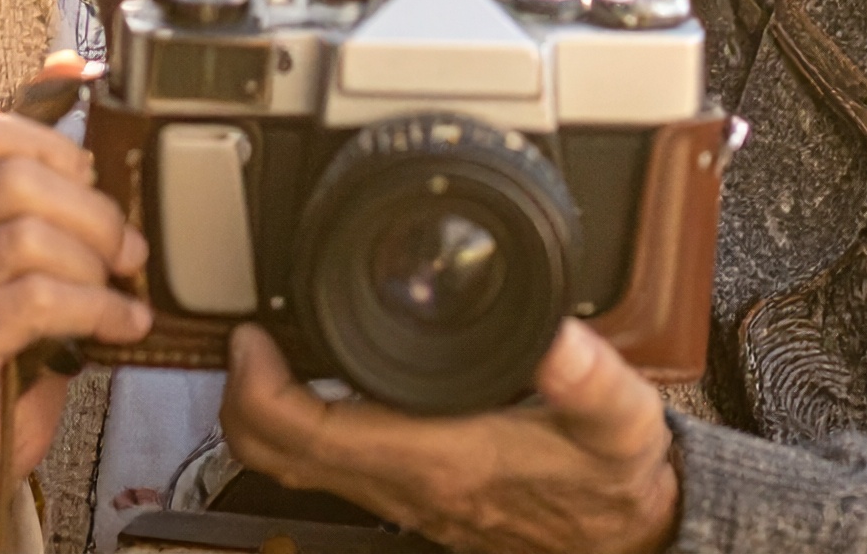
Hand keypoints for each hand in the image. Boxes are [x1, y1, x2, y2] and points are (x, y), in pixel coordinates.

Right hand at [0, 102, 152, 550]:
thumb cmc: (3, 326)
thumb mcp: (18, 234)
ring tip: (121, 287)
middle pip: (14, 181)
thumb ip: (35, 152)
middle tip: (127, 247)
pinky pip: (36, 301)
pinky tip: (124, 323)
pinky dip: (98, 308)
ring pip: (29, 240)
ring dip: (97, 265)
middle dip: (92, 212)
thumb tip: (74, 65)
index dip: (52, 144)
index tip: (94, 177)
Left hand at [220, 320, 677, 553]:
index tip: (253, 334)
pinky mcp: (407, 495)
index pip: (308, 434)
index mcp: (437, 459)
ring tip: (272, 350)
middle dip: (241, 396)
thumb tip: (560, 337)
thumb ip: (590, 377)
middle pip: (274, 456)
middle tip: (250, 336)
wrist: (625, 539)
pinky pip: (325, 466)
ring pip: (291, 467)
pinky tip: (320, 379)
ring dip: (265, 411)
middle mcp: (404, 485)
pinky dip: (302, 424)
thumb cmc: (612, 485)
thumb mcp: (619, 422)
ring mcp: (399, 497)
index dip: (257, 385)